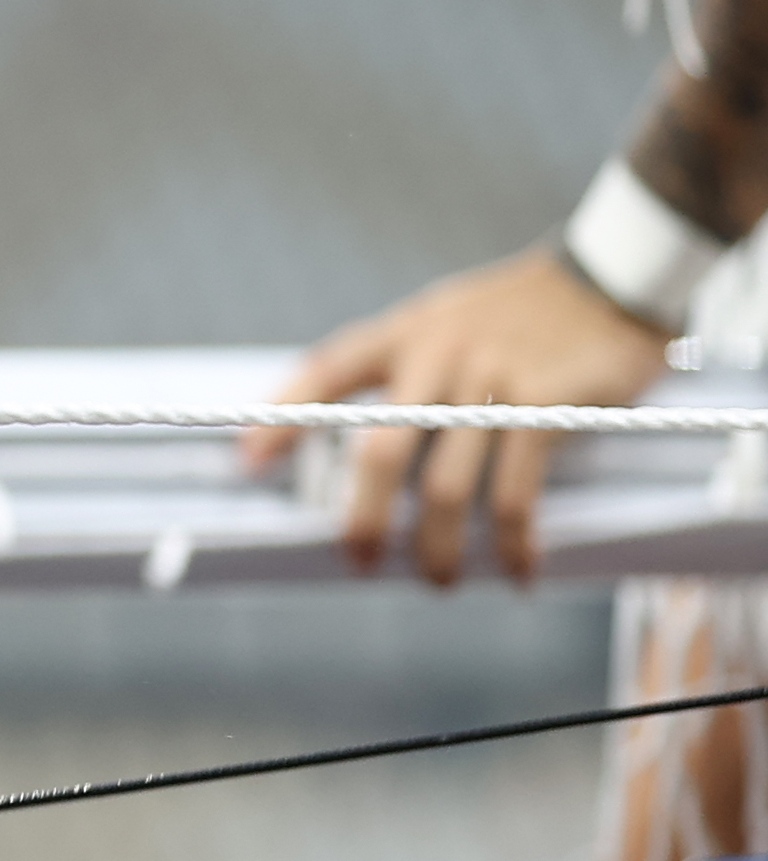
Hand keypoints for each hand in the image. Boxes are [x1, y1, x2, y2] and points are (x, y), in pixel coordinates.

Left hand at [244, 245, 666, 583]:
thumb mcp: (443, 319)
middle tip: (361, 561)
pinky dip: (514, 541)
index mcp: (402, 333)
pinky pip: (518, 492)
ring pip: (448, 487)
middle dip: (366, 517)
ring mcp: (493, 384)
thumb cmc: (516, 313)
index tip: (249, 463)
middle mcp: (438, 357)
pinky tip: (515, 569)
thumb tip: (359, 441)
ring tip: (438, 580)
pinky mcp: (548, 409)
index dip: (281, 418)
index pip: (325, 373)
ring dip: (440, 547)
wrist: (610, 280)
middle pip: (382, 453)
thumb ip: (400, 369)